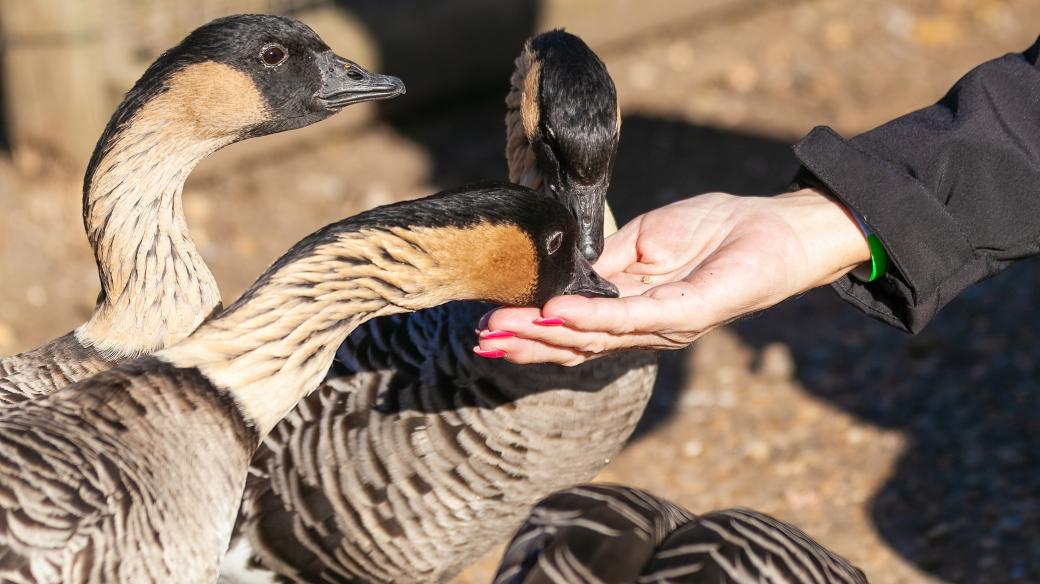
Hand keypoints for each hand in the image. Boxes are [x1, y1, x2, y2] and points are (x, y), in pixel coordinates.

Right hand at [474, 188, 870, 365]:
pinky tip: (556, 312)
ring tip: (504, 328)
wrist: (777, 226)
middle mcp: (645, 327)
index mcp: (632, 310)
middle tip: (483, 339)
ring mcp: (666, 324)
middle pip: (576, 345)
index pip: (574, 329)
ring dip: (545, 334)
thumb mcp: (647, 239)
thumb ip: (607, 262)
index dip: (531, 331)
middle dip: (526, 343)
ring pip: (595, 338)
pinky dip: (590, 317)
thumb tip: (563, 276)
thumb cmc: (716, 230)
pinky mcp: (689, 313)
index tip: (489, 328)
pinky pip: (631, 318)